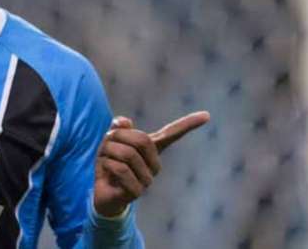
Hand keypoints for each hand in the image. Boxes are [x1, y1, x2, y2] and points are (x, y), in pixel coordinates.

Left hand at [93, 111, 209, 216]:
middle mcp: (154, 164)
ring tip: (105, 159)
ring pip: (127, 154)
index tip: (207, 115)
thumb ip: (117, 128)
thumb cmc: (109, 163)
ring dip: (108, 151)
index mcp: (151, 149)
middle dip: (117, 136)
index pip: (172, 134)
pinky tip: (106, 172)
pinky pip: (121, 169)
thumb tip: (123, 121)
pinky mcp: (137, 191)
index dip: (188, 124)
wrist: (101, 192)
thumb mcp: (110, 141)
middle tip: (106, 142)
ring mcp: (147, 179)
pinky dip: (107, 165)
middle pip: (141, 140)